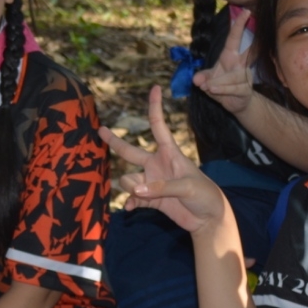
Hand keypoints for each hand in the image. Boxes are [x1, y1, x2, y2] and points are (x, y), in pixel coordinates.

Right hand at [105, 87, 228, 234]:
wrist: (208, 219)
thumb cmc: (205, 195)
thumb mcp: (188, 187)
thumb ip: (161, 188)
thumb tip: (135, 190)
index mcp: (170, 154)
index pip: (158, 127)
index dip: (155, 108)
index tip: (155, 88)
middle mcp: (157, 166)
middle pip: (130, 152)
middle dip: (115, 142)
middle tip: (100, 130)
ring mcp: (152, 183)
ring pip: (129, 180)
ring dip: (129, 187)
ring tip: (139, 194)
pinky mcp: (150, 200)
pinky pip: (132, 198)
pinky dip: (130, 202)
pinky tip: (130, 209)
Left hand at [189, 5, 255, 116]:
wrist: (235, 103)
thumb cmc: (221, 86)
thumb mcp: (208, 80)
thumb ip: (202, 77)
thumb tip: (196, 80)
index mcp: (230, 56)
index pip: (234, 38)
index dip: (239, 25)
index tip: (246, 11)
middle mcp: (241, 64)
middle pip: (249, 51)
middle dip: (255, 40)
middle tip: (252, 22)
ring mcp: (245, 77)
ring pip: (232, 76)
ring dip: (218, 82)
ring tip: (208, 87)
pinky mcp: (246, 89)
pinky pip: (234, 88)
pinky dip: (222, 89)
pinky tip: (213, 90)